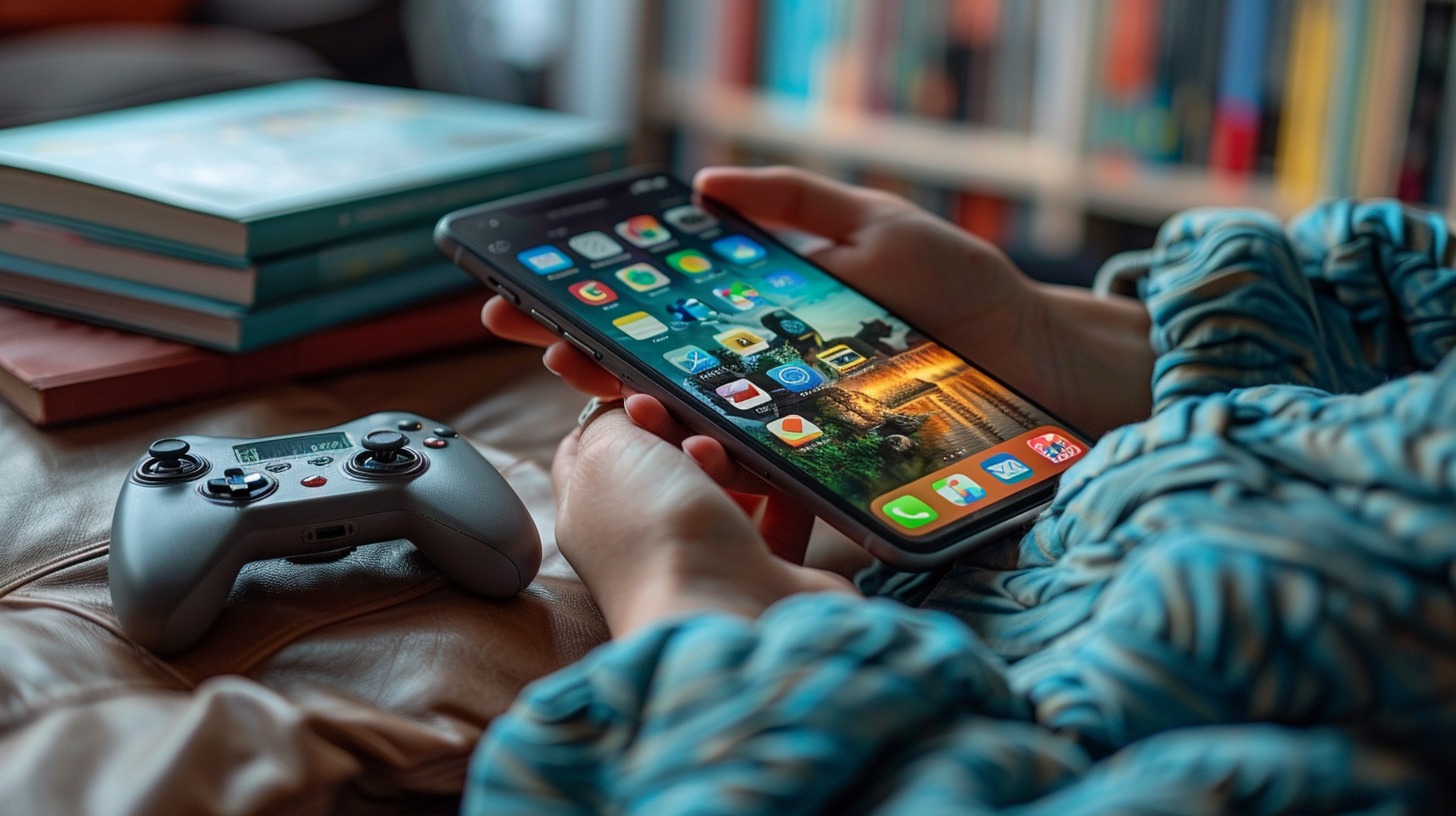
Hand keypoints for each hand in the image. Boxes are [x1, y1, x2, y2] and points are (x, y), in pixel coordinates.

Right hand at [484, 165, 1153, 434]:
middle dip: (587, 357)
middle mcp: (764, 379)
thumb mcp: (877, 226)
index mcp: (762, 319)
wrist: (1044, 364)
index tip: (525, 296)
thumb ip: (794, 203)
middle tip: (535, 339)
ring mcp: (793, 430)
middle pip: (658, 373)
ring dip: (643, 417)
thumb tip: (702, 184)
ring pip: (698, 431)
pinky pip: (766, 485)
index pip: (657, 313)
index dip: (590, 307)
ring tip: (599, 396)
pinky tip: (695, 464)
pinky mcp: (831, 473)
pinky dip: (729, 481)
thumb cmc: (964, 292)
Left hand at [553, 399, 853, 636]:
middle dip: (686, 429)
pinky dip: (786, 490)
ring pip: (724, 484)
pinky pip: (780, 515)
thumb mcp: (606, 451)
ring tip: (737, 454)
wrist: (729, 612)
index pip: (592, 452)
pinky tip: (789, 468)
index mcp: (593, 512)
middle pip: (666, 462)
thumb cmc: (655, 532)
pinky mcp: (764, 570)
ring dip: (735, 459)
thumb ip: (609, 422)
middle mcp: (645, 537)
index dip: (614, 412)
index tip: (645, 382)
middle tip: (698, 418)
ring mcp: (705, 557)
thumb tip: (628, 412)